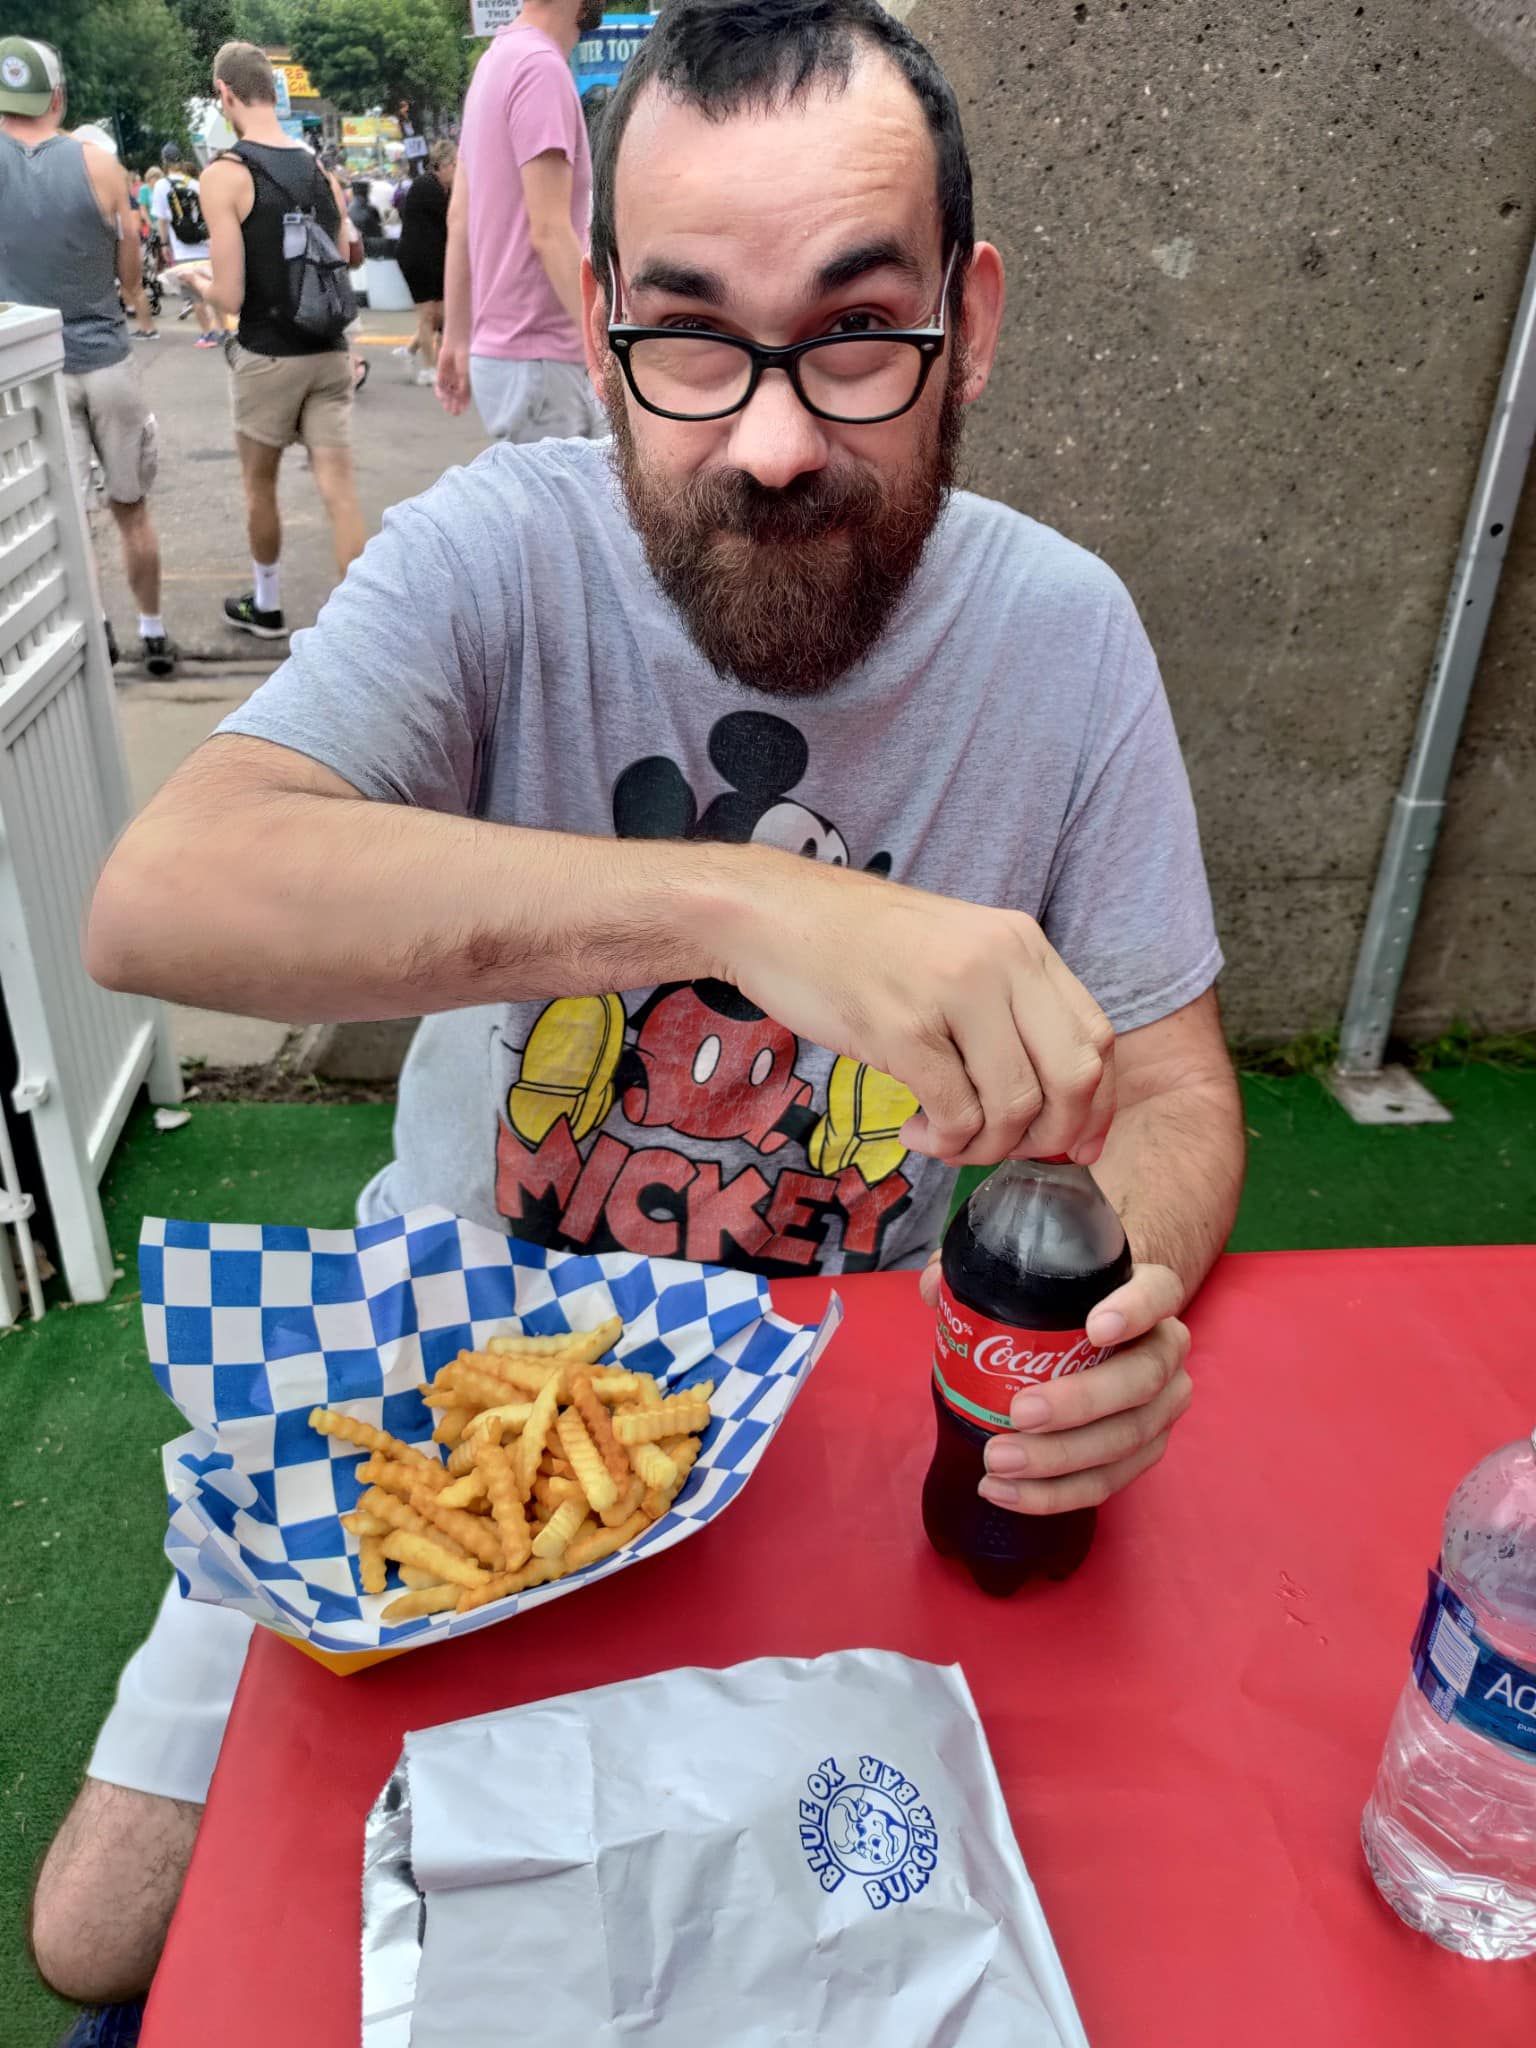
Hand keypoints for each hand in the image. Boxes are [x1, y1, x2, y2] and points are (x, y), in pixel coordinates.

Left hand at [436, 337, 469, 415]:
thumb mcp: (466, 375)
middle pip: (455, 396)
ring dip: (447, 400)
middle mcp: (458, 380)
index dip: (464, 404)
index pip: (465, 396)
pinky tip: (440, 397)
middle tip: (454, 413)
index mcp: (467, 381)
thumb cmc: (465, 359)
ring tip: (447, 407)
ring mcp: (449, 377)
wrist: (456, 345)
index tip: (462, 411)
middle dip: (454, 404)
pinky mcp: (441, 373)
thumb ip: (463, 387)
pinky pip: (440, 385)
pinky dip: (439, 392)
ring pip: (447, 392)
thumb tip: (461, 399)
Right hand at [716, 858, 1114, 1165]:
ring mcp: (953, 992)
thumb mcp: (956, 954)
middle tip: (1004, 1148)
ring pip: (1015, 1105)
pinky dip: (944, 1141)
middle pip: (1074, 1077)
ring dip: (985, 1145)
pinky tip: (916, 1130)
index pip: (1096, 1038)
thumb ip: (1007, 1008)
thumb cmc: (858, 944)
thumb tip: (1054, 1101)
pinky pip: (956, 1113)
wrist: (771, 913)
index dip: (1095, 1105)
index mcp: (1021, 943)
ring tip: (946, 1137)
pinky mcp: (902, 1028)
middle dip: (1049, 1136)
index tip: (1074, 1145)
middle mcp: (1000, 962)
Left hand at [919, 1255, 1191, 1512]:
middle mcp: (1166, 1351)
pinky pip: (1108, 1481)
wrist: (1101, 1333)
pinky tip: (1008, 1492)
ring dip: (1060, 1459)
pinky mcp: (1144, 1452)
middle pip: (1141, 1380)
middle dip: (1080, 1402)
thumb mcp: (1032, 1271)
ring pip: (1126, 1440)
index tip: (1096, 1327)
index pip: (1159, 1293)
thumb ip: (983, 1268)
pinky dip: (1057, 1493)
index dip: (1135, 1310)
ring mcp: (1161, 1407)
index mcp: (1149, 1294)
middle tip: (1020, 1413)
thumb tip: (933, 1288)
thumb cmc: (1065, 1299)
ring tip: (997, 1461)